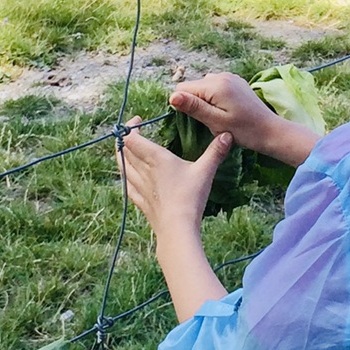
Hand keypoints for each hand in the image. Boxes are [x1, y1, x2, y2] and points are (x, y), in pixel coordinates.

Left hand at [118, 121, 233, 235]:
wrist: (177, 229)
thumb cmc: (190, 198)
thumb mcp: (205, 171)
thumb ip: (215, 152)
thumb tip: (227, 135)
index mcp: (156, 159)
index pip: (132, 138)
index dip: (130, 127)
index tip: (138, 121)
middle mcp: (143, 171)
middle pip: (123, 150)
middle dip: (125, 138)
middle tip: (133, 132)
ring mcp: (139, 187)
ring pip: (122, 166)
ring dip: (121, 155)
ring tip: (127, 149)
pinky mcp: (140, 201)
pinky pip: (127, 184)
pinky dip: (125, 175)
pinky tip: (129, 175)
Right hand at [170, 72, 320, 166]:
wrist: (270, 130)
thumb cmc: (243, 130)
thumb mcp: (216, 121)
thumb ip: (194, 107)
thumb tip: (172, 96)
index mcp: (215, 84)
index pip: (183, 89)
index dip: (184, 105)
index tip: (197, 119)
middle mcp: (221, 75)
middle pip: (193, 86)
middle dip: (196, 103)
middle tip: (211, 120)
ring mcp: (230, 77)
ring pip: (204, 87)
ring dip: (205, 101)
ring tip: (219, 116)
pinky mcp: (236, 82)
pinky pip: (215, 86)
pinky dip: (215, 98)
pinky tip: (226, 110)